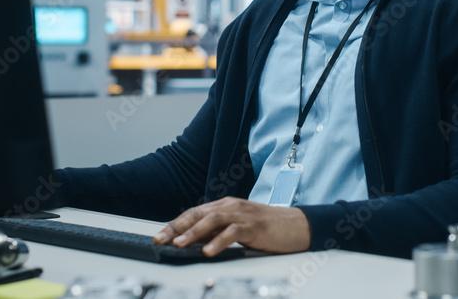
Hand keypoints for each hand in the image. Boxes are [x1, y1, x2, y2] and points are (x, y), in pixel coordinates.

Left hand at [153, 197, 310, 256]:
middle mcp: (231, 206)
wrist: (298, 225)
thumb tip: (194, 243)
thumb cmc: (267, 228)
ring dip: (193, 233)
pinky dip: (219, 241)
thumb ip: (218, 231)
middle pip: (198, 214)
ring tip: (179, 245)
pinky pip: (233, 232)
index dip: (175, 224)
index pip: (194, 213)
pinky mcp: (254, 226)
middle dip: (177, 227)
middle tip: (160, 239)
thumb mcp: (238, 228)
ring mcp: (242, 214)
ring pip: (212, 220)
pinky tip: (208, 251)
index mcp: (225, 206)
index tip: (159, 236)